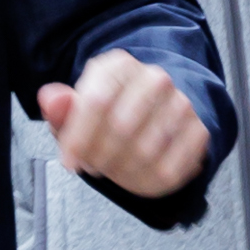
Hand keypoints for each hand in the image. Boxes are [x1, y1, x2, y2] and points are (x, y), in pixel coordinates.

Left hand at [38, 50, 209, 200]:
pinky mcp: (198, 130)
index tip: (70, 163)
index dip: (79, 139)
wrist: (156, 111)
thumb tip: (51, 99)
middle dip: (100, 157)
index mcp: (119, 66)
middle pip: (121, 129)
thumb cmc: (109, 113)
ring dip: (122, 172)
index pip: (97, 102)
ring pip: (145, 153)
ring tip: (114, 168)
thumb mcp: (78, 110)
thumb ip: (62, 109)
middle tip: (93, 165)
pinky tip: (137, 175)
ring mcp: (180, 103)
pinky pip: (169, 170)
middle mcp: (154, 79)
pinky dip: (148, 183)